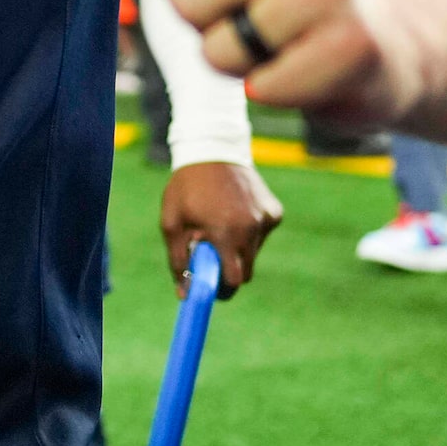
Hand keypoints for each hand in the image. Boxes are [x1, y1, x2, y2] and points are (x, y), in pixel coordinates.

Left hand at [113, 0, 410, 119]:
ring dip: (240, 61)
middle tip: (256, 18)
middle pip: (184, 2)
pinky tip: (304, 69)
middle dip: (207, 24)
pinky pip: (265, 87)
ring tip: (280, 42)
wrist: (388, 34)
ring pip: (219, 50)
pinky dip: (274, 90)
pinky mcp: (356, 46)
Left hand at [158, 161, 283, 299]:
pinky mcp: (275, 212)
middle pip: (246, 270)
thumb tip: (184, 295)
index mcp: (226, 233)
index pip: (234, 280)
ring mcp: (266, 220)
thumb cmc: (186, 188)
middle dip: (229, 268)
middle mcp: (252, 229)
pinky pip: (262, 234)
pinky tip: (235, 211)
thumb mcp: (171, 222)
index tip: (211, 285)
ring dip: (238, 248)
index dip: (223, 288)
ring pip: (253, 252)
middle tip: (211, 254)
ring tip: (219, 223)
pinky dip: (249, 231)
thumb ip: (178, 261)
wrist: (213, 150)